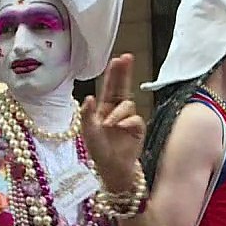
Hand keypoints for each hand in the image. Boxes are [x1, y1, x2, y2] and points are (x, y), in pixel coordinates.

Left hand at [80, 55, 146, 190]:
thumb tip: (89, 97)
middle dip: (124, 72)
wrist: (113, 168)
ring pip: (127, 105)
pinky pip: (134, 118)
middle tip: (126, 57)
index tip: (118, 59)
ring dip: (117, 112)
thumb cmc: (99, 150)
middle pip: (122, 87)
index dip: (115, 73)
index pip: (110, 87)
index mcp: (104, 109)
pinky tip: (121, 128)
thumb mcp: (88, 132)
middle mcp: (117, 111)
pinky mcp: (138, 129)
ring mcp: (128, 119)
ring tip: (109, 124)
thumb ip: (87, 114)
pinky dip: (127, 121)